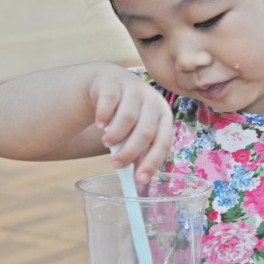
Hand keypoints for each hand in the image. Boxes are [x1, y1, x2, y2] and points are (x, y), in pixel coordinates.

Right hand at [91, 64, 172, 182]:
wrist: (109, 84)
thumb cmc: (126, 115)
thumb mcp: (135, 131)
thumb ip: (138, 152)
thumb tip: (138, 181)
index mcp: (163, 115)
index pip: (162, 141)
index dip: (152, 162)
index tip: (139, 180)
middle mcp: (152, 100)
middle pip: (145, 131)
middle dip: (130, 152)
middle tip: (117, 164)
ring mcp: (134, 88)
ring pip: (127, 117)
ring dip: (115, 136)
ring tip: (107, 143)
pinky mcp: (113, 81)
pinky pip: (109, 101)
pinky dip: (103, 117)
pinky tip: (99, 125)